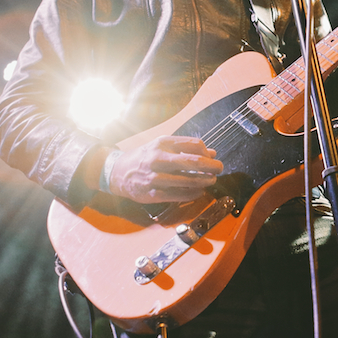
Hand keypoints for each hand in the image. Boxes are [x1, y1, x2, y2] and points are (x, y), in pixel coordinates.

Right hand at [108, 136, 222, 203]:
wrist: (117, 172)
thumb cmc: (144, 157)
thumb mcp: (162, 146)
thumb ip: (186, 148)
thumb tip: (212, 152)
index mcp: (162, 143)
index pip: (193, 144)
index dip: (206, 151)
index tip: (211, 157)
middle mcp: (158, 158)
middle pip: (192, 161)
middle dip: (211, 166)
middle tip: (220, 168)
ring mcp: (155, 177)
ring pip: (187, 180)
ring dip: (204, 181)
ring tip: (211, 180)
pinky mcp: (153, 193)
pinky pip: (179, 195)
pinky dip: (193, 193)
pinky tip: (199, 191)